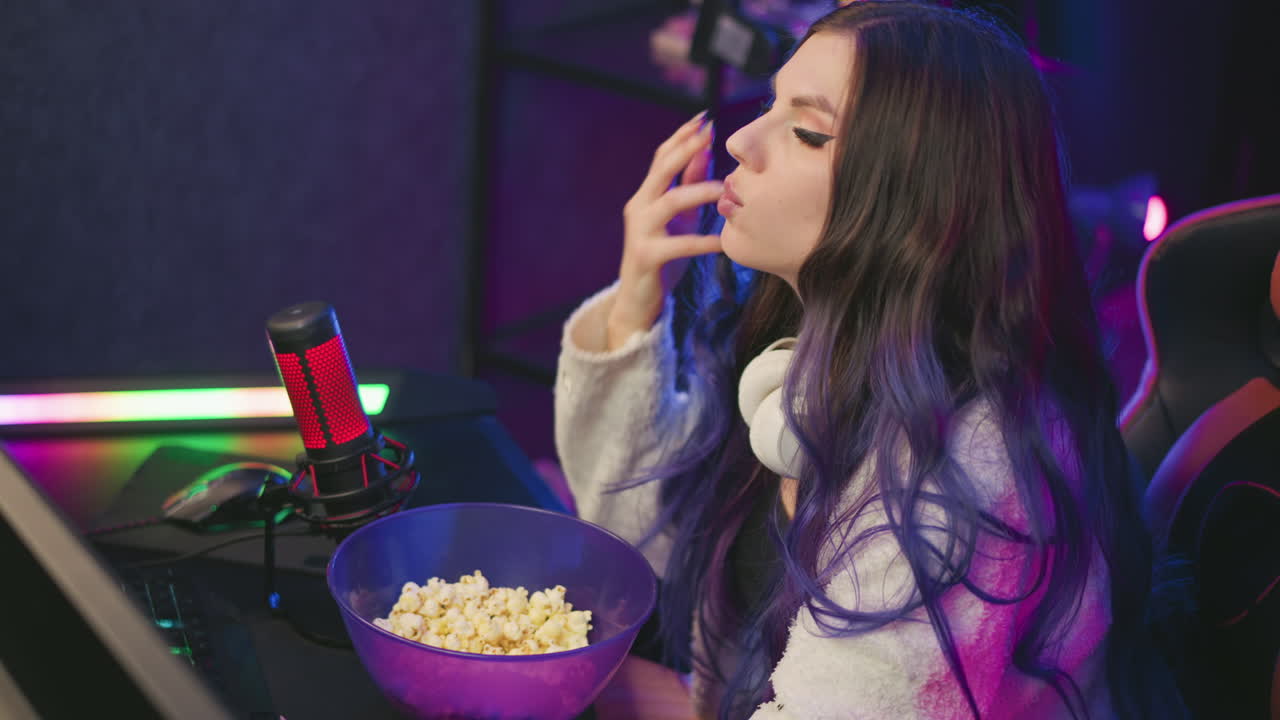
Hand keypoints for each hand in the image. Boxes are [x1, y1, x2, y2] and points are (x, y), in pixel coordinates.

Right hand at [608, 112, 723, 349]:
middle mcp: (638, 207)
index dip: (681, 136)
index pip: (662, 157)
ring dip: (698, 193)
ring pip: (669, 202)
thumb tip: (705, 150)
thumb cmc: (662, 256)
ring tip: (724, 191)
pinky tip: (722, 242)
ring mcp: (639, 232)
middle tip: (709, 134)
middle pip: (661, 169)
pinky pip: (677, 245)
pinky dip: (701, 242)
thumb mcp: (677, 218)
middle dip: (685, 149)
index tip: (703, 117)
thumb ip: (687, 186)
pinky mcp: (646, 256)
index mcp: (646, 196)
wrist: (637, 301)